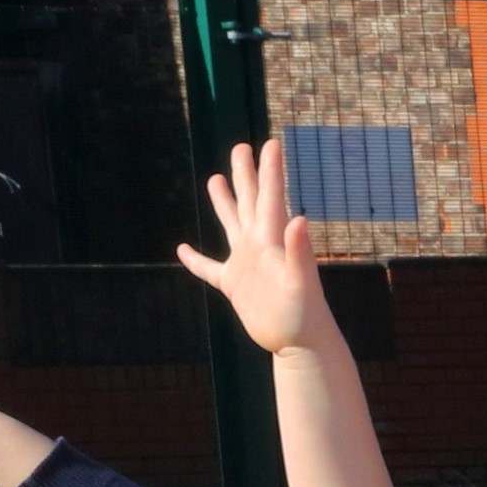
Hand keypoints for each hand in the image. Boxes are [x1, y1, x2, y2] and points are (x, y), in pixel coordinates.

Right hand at [173, 140, 342, 355]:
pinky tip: (182, 250)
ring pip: (231, 224)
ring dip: (224, 202)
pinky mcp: (235, 286)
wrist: (299, 344)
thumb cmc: (305, 313)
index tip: (270, 142)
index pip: (272, 196)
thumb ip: (299, 250)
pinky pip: (210, 269)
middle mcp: (260, 245)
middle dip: (246, 174)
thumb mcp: (301, 280)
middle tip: (241, 146)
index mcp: (273, 239)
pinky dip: (195, 260)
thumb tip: (299, 218)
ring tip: (216, 178)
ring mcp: (247, 264)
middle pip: (251, 201)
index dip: (271, 170)